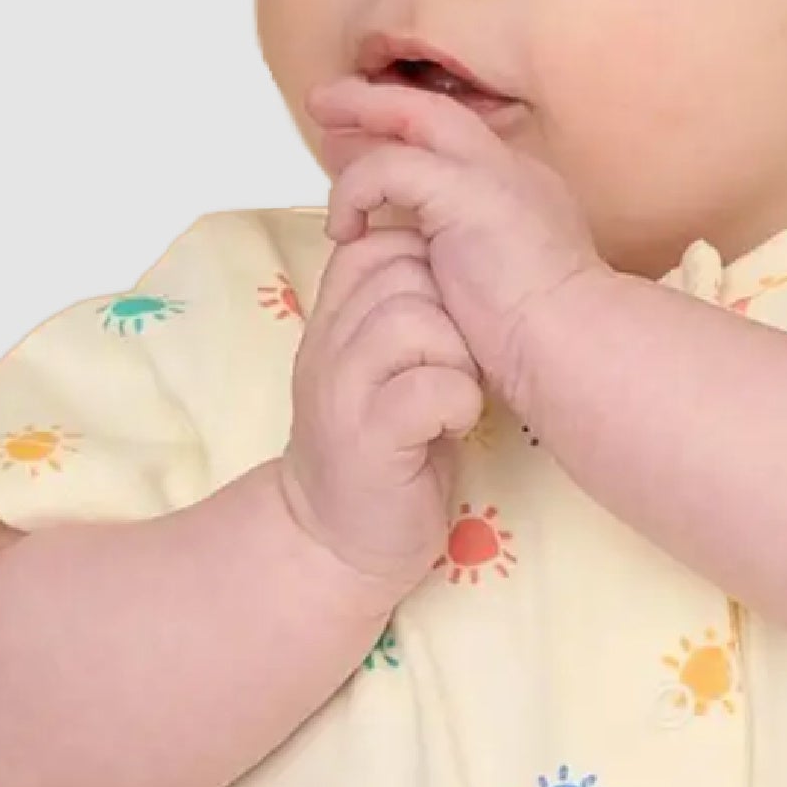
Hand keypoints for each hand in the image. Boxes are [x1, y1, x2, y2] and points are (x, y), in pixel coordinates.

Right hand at [277, 222, 483, 599]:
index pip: (374, 245)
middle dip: (450, 312)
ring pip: (416, 321)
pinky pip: (432, 385)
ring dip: (458, 358)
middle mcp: (326, 347)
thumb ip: (392, 315)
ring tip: (454, 395)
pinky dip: (460, 402)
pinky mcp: (371, 439)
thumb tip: (442, 251)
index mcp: (330, 323)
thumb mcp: (374, 369)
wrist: (334, 541)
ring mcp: (342, 392)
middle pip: (403, 273)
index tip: (442, 321)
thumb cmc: (380, 450)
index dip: (425, 267)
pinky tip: (454, 426)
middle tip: (453, 365)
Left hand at [306, 75, 608, 409]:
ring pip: (415, 117)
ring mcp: (492, 174)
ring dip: (363, 118)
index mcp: (523, 195)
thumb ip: (462, 266)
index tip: (365, 145)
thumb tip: (421, 267)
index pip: (458, 147)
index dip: (410, 138)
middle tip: (328, 103)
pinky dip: (358, 190)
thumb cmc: (538, 346)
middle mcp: (513, 172)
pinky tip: (342, 228)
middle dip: (380, 103)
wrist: (574, 349)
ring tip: (321, 127)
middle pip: (436, 114)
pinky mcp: (465, 191)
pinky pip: (390, 166)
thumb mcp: (494, 291)